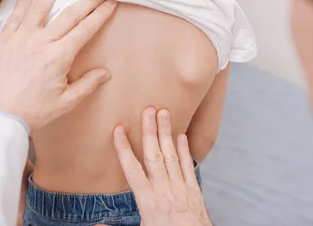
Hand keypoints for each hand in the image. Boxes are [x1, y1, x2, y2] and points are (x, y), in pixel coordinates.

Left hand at [0, 0, 116, 130]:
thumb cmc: (31, 112)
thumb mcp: (65, 102)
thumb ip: (87, 85)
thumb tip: (105, 73)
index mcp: (59, 57)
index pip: (85, 29)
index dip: (100, 14)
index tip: (110, 2)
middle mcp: (41, 42)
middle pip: (69, 14)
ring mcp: (21, 39)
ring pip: (40, 7)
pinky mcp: (4, 41)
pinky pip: (15, 16)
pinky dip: (23, 3)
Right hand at [113, 108, 211, 225]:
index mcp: (147, 202)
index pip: (132, 170)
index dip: (124, 149)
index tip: (118, 130)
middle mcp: (164, 191)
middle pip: (154, 156)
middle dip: (149, 132)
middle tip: (148, 110)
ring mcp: (180, 189)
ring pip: (171, 156)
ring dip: (167, 133)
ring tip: (164, 113)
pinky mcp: (194, 192)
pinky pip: (187, 167)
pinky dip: (184, 151)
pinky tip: (181, 136)